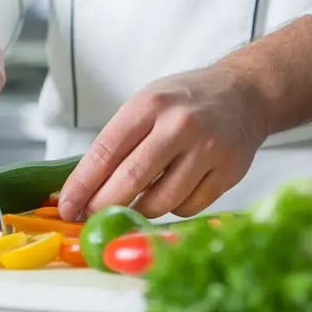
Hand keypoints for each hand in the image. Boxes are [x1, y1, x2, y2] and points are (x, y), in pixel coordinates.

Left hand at [58, 64, 268, 220]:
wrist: (244, 93)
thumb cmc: (184, 102)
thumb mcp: (146, 104)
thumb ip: (119, 142)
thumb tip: (83, 190)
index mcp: (150, 105)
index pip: (106, 151)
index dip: (82, 185)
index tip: (67, 207)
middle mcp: (179, 125)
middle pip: (131, 180)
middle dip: (103, 206)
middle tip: (90, 219)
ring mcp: (208, 150)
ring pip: (161, 202)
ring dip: (140, 210)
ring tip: (134, 202)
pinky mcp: (229, 172)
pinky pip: (188, 208)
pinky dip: (173, 207)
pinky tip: (173, 191)